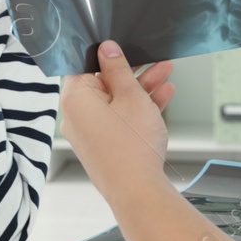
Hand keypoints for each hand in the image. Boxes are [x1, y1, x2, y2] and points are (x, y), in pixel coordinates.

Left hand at [60, 42, 176, 198]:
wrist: (138, 192)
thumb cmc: (132, 147)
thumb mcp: (131, 96)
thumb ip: (118, 69)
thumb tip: (107, 49)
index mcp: (75, 99)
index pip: (84, 65)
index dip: (106, 54)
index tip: (124, 49)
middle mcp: (76, 116)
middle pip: (103, 83)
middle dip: (132, 72)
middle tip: (154, 61)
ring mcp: (89, 133)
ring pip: (115, 102)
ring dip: (140, 89)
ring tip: (166, 75)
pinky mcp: (103, 146)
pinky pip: (118, 119)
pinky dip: (136, 109)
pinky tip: (162, 97)